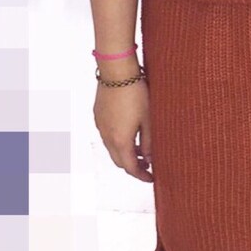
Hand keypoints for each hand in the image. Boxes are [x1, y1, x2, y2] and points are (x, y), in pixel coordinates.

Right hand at [94, 66, 153, 182]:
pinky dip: (118, 141)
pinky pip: (107, 136)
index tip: (151, 178)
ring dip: (125, 153)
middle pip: (119, 161)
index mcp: (120, 140)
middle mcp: (107, 136)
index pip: (130, 167)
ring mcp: (100, 126)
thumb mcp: (149, 119)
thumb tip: (151, 159)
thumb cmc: (136, 93)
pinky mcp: (98, 116)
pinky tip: (129, 133)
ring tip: (141, 150)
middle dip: (133, 166)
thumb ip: (150, 142)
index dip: (141, 175)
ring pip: (112, 148)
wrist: (117, 72)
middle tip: (148, 166)